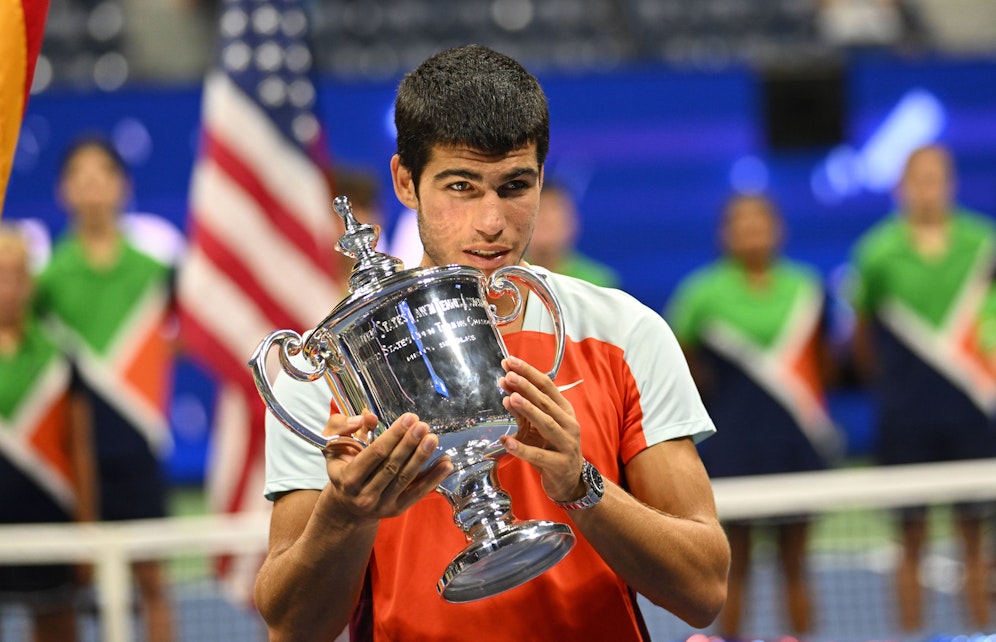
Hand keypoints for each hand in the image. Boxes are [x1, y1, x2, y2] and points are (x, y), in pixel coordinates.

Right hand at [321, 410, 452, 522]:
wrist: (347, 505)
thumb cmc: (342, 468)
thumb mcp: (334, 446)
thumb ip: (343, 427)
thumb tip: (368, 417)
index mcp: (347, 478)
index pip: (375, 453)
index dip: (394, 435)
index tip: (409, 418)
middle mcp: (364, 496)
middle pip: (392, 466)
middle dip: (409, 444)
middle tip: (423, 426)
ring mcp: (382, 506)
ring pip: (406, 479)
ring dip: (422, 458)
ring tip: (433, 439)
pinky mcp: (397, 510)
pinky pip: (418, 493)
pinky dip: (434, 478)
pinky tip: (446, 463)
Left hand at [498, 356, 585, 502]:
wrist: (571, 480)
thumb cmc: (553, 448)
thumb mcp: (538, 426)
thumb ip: (524, 409)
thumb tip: (506, 387)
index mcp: (564, 410)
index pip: (547, 386)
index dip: (528, 372)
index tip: (509, 361)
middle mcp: (568, 424)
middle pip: (546, 402)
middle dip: (526, 387)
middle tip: (508, 375)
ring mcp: (566, 444)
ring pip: (546, 424)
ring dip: (528, 410)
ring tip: (510, 399)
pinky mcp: (559, 465)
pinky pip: (539, 456)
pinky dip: (521, 448)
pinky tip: (506, 441)